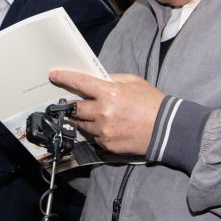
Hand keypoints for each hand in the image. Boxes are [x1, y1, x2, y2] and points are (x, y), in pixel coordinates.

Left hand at [48, 70, 164, 154]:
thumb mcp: (133, 81)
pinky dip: (96, 131)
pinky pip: (93, 136)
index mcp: (109, 93)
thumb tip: (95, 78)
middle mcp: (103, 112)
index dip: (64, 78)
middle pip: (74, 108)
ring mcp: (104, 131)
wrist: (167, 129)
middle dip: (70, 104)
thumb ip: (111, 78)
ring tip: (96, 114)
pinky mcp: (107, 145)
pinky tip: (107, 126)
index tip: (53, 76)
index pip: (79, 83)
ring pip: (82, 124)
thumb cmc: (151, 102)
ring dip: (84, 119)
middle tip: (69, 102)